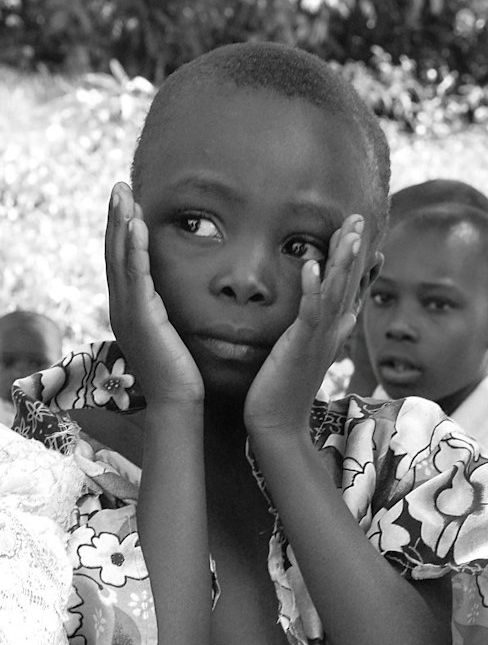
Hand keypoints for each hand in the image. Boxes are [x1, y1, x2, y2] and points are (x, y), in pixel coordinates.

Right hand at [105, 182, 203, 411]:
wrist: (178, 403)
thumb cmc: (179, 374)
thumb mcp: (170, 334)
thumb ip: (164, 313)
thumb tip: (170, 300)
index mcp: (128, 311)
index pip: (121, 262)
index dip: (120, 231)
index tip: (125, 203)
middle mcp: (121, 309)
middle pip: (114, 254)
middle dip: (115, 218)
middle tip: (118, 186)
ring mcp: (127, 314)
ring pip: (120, 260)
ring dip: (121, 224)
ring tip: (123, 195)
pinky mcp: (141, 319)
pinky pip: (136, 276)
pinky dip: (135, 248)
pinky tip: (137, 224)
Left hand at [243, 214, 363, 435]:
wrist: (278, 424)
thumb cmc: (286, 391)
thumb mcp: (309, 355)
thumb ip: (326, 332)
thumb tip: (348, 318)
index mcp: (331, 333)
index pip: (349, 292)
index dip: (358, 265)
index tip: (367, 239)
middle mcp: (330, 333)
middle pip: (346, 285)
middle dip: (353, 251)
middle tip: (359, 219)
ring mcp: (318, 339)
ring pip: (335, 293)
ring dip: (342, 262)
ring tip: (349, 233)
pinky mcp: (300, 347)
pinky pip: (309, 313)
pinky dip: (311, 289)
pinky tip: (311, 266)